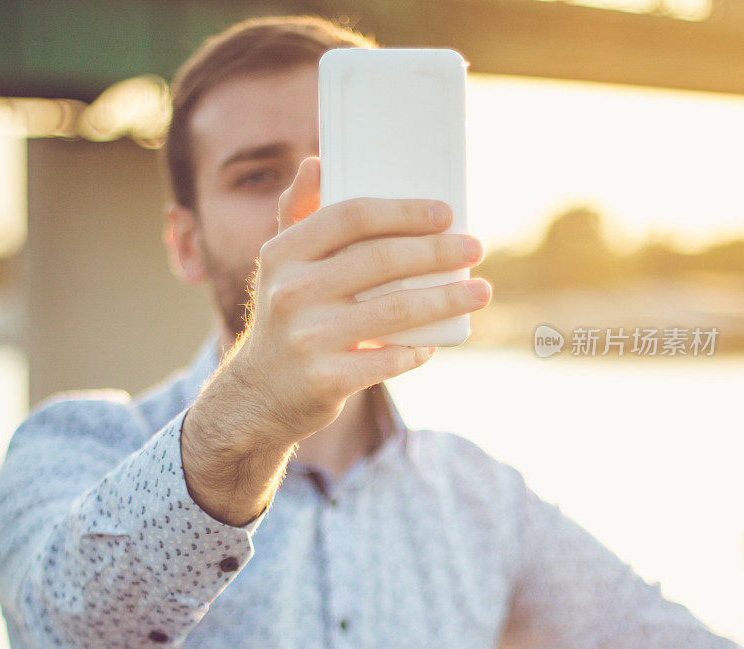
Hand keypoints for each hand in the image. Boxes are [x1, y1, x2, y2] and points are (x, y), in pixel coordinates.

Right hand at [229, 156, 490, 444]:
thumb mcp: (281, 264)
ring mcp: (307, 338)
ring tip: (481, 292)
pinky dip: (417, 351)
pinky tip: (434, 344)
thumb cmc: (287, 314)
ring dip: (447, 299)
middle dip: (439, 251)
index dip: (404, 211)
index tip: (446, 214)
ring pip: (395, 310)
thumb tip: (317, 163)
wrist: (262, 391)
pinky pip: (388, 361)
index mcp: (283, 253)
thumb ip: (298, 213)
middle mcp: (291, 292)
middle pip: (381, 260)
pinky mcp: (325, 380)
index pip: (351, 216)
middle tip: (475, 248)